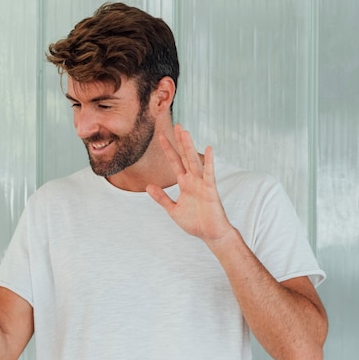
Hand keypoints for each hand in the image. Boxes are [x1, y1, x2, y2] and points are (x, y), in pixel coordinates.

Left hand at [146, 124, 233, 243]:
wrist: (210, 234)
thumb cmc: (195, 223)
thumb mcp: (173, 210)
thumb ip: (161, 198)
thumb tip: (148, 186)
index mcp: (185, 184)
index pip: (175, 162)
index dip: (168, 150)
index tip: (161, 136)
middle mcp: (193, 180)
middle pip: (185, 157)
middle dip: (180, 142)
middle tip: (177, 125)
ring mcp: (202, 183)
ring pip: (194, 161)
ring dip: (189, 147)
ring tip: (185, 132)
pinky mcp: (210, 190)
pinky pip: (209, 174)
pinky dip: (209, 162)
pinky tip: (208, 149)